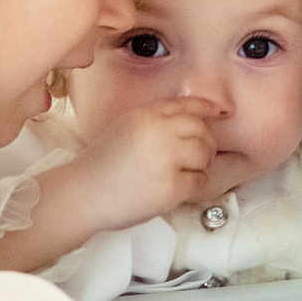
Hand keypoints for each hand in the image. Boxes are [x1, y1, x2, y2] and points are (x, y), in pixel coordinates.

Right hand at [54, 96, 214, 233]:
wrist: (83, 195)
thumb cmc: (99, 167)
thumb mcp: (123, 128)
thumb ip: (152, 122)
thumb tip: (186, 121)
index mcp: (144, 116)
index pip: (184, 104)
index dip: (205, 106)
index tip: (218, 111)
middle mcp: (158, 133)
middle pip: (201, 129)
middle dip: (207, 142)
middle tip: (201, 155)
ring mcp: (166, 160)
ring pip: (204, 154)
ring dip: (202, 164)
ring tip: (187, 172)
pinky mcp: (171, 187)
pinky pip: (200, 181)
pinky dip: (195, 185)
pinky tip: (181, 188)